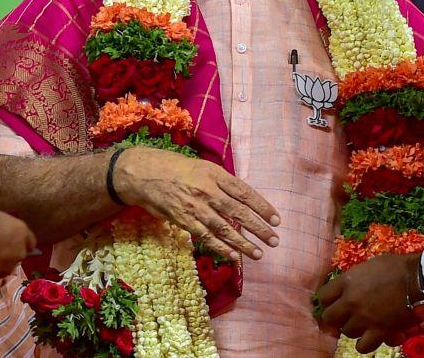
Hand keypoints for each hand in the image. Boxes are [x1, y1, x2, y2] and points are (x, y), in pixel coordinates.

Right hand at [115, 146, 279, 260]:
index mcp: (215, 174)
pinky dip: (222, 248)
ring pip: (225, 229)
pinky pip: (206, 237)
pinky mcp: (184, 221)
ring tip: (259, 253)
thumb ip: (222, 182)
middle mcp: (208, 190)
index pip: (244, 192)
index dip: (262, 207)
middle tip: (274, 240)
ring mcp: (196, 207)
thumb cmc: (177, 168)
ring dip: (243, 244)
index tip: (276, 219)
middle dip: (259, 228)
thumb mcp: (203, 167)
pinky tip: (234, 256)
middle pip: (238, 212)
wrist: (146, 174)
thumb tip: (243, 198)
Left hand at [317, 253, 420, 353]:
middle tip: (344, 316)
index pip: (322, 296)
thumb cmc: (394, 266)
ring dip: (352, 328)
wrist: (416, 279)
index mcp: (347, 281)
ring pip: (346, 332)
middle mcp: (350, 301)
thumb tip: (348, 287)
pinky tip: (369, 337)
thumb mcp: (367, 266)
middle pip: (329, 318)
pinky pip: (362, 346)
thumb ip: (354, 279)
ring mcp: (363, 318)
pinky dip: (364, 344)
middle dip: (335, 317)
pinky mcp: (379, 331)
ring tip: (362, 323)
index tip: (333, 302)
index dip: (327, 301)